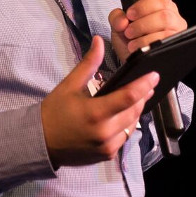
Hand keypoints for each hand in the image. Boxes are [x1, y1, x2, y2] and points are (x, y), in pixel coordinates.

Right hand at [41, 35, 158, 166]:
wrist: (40, 143)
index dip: (144, 85)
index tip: (154, 75)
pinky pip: (124, 137)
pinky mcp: (107, 155)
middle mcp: (105, 133)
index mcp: (95, 113)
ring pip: (132, 125)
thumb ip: (89, 64)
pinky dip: (127, 125)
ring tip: (138, 97)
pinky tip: (125, 114)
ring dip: (136, 111)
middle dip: (142, 96)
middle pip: (134, 111)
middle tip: (148, 83)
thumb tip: (99, 41)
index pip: (128, 97)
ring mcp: (107, 147)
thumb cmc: (54, 112)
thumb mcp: (69, 85)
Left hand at [108, 0, 186, 63]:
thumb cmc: (130, 41)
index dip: (143, 6)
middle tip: (129, 31)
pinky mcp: (174, 47)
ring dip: (144, 36)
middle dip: (142, 24)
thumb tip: (123, 20)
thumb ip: (116, 17)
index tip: (130, 15)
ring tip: (132, 42)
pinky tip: (139, 49)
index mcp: (163, 8)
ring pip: (166, 30)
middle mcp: (174, 19)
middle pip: (164, 15)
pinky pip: (165, 43)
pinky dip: (148, 45)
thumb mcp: (120, 26)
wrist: (132, 61)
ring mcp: (176, 34)